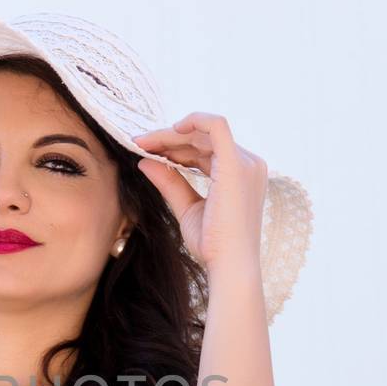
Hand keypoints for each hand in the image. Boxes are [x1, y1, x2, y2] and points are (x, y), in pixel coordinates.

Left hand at [131, 112, 267, 275]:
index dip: (174, 147)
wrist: (228, 265)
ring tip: (143, 143)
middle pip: (203, 140)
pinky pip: (215, 125)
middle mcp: (248, 164)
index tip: (145, 149)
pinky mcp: (236, 164)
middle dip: (168, 139)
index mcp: (240, 175)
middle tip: (138, 142)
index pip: (205, 151)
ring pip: (203, 133)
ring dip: (170, 136)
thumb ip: (170, 183)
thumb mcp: (186, 208)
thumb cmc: (213, 245)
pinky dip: (193, 120)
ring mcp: (246, 162)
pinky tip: (170, 128)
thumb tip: (145, 162)